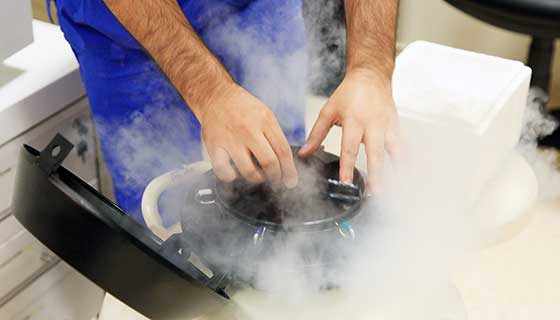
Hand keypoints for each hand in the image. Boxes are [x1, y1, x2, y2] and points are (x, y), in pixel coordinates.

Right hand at [200, 83, 297, 187]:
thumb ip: (275, 136)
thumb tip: (286, 163)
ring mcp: (231, 139)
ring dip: (257, 179)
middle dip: (275, 176)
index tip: (291, 181)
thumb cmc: (242, 108)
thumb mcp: (265, 115)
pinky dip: (231, 177)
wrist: (215, 96)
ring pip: (248, 171)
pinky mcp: (214, 146)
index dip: (289, 170)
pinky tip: (235, 172)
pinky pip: (224, 171)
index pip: (283, 151)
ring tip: (258, 176)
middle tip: (275, 178)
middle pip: (269, 162)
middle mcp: (248, 130)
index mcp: (265, 121)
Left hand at [299, 69, 399, 189]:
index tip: (346, 181)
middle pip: (375, 152)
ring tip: (393, 185)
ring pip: (394, 150)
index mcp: (354, 120)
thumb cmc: (350, 93)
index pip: (350, 147)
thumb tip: (305, 152)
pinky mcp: (396, 125)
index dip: (347, 166)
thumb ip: (317, 134)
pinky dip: (406, 158)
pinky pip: (403, 144)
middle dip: (376, 173)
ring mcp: (387, 125)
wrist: (371, 76)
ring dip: (394, 169)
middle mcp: (373, 123)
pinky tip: (407, 172)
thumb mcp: (329, 111)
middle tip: (374, 190)